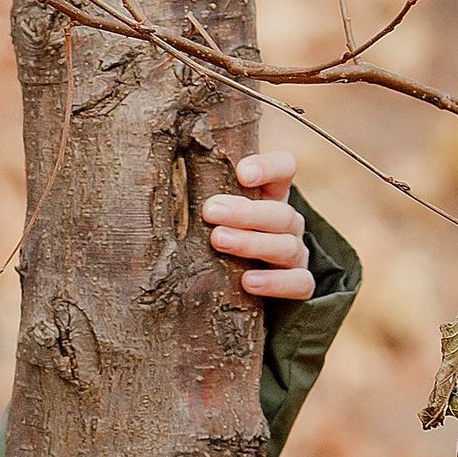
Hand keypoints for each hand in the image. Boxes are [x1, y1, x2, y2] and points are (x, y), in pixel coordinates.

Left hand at [204, 148, 315, 300]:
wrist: (241, 289)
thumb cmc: (220, 237)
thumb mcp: (213, 213)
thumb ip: (204, 193)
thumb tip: (158, 170)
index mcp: (271, 195)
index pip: (284, 168)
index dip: (268, 168)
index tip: (242, 173)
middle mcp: (287, 223)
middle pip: (280, 212)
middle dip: (245, 212)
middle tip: (210, 211)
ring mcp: (296, 254)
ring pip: (286, 245)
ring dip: (252, 243)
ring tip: (219, 241)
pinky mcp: (298, 283)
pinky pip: (299, 283)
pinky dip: (275, 282)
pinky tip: (248, 282)